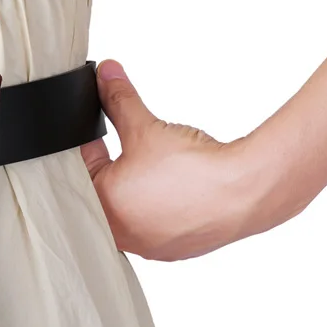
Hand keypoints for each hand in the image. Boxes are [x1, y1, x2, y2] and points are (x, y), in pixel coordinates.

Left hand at [80, 61, 254, 260]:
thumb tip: (106, 76)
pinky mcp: (175, 250)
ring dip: (135, 189)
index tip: (97, 131)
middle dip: (110, 169)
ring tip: (153, 170)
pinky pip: (156, 225)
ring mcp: (149, 246)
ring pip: (130, 212)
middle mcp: (121, 235)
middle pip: (102, 196)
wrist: (247, 191)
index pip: (79, 173)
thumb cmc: (193, 170)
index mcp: (102, 209)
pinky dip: (160, 206)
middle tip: (129, 149)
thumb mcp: (145, 127)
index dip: (87, 147)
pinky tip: (172, 190)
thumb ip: (119, 101)